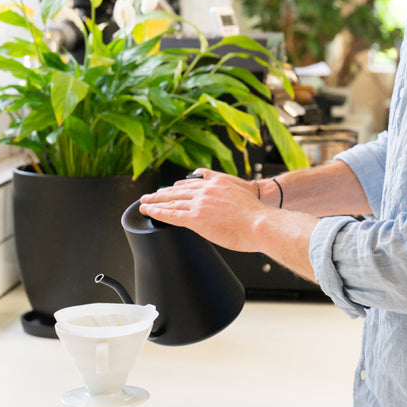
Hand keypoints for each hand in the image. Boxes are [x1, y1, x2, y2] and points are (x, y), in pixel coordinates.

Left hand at [138, 169, 270, 251]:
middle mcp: (204, 190)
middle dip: (161, 193)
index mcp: (215, 183)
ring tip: (144, 203)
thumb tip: (216, 192)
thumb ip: (224, 187)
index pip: (189, 184)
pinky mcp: (196, 219)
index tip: (167, 190)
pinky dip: (157, 212)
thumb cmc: (256, 214)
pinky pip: (171, 215)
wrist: (261, 223)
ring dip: (155, 202)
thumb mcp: (239, 190)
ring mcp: (199, 204)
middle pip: (177, 191)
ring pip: (171, 201)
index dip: (176, 188)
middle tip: (149, 195)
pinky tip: (148, 211)